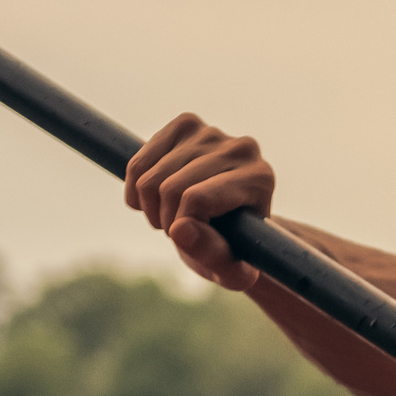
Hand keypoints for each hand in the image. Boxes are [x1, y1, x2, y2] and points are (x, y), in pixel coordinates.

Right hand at [120, 113, 273, 290]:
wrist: (228, 226)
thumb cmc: (232, 252)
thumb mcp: (230, 270)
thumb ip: (212, 256)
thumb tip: (180, 230)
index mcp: (260, 179)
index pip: (196, 198)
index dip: (180, 227)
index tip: (191, 240)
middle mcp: (241, 148)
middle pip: (171, 187)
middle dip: (165, 221)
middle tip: (180, 232)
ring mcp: (212, 132)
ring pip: (149, 177)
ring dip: (150, 208)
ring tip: (171, 217)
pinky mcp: (186, 125)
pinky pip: (138, 162)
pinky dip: (135, 190)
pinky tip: (153, 201)